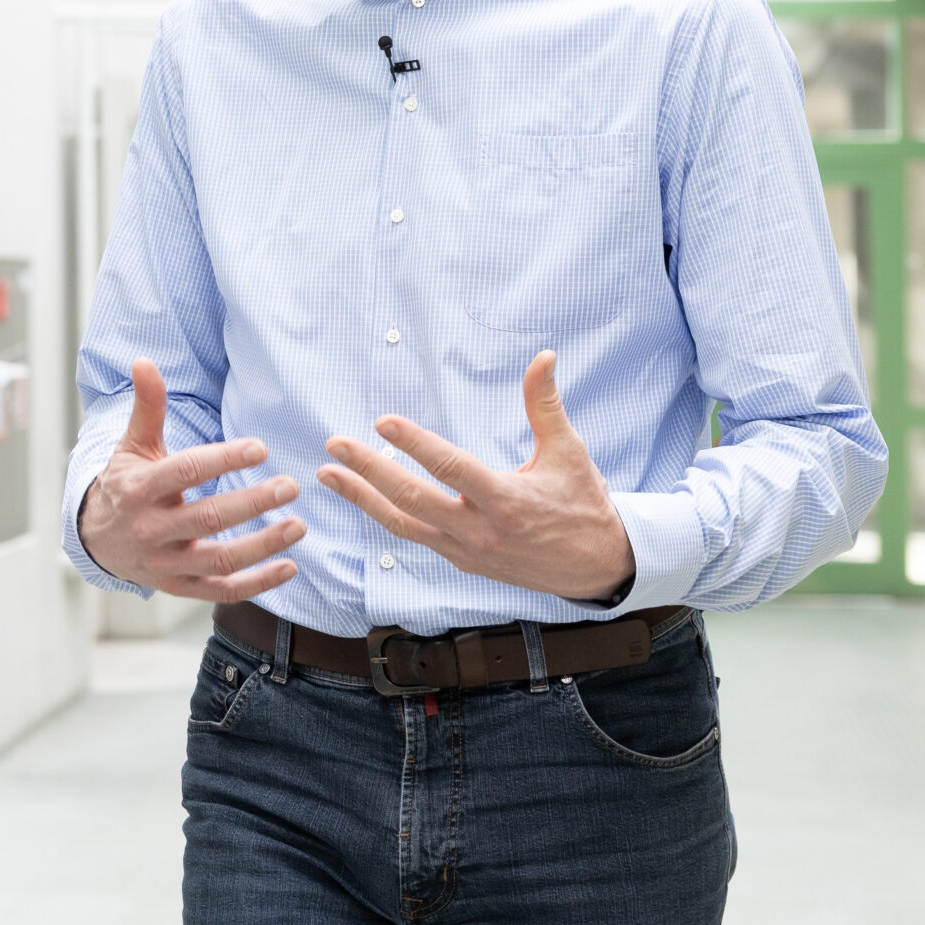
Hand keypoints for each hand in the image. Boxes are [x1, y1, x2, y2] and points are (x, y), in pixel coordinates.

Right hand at [76, 358, 304, 599]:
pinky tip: (289, 567)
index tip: (260, 448)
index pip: (185, 472)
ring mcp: (166, 562)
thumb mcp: (131, 445)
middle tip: (291, 486)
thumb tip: (144, 361)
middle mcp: (151, 529)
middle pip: (207, 518)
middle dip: (252, 503)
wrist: (96, 540)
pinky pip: (222, 590)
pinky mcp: (180, 586)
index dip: (224, 460)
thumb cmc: (124, 485)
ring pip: (219, 559)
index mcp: (139, 489)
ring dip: (263, 545)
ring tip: (298, 526)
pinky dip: (257, 584)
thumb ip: (146, 407)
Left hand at [317, 351, 635, 601]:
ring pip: (404, 525)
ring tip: (328, 474)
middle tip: (335, 446)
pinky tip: (362, 496)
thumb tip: (544, 356)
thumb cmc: (582, 503)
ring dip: (362, 498)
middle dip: (369, 472)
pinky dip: (385, 516)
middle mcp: (481, 531)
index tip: (382, 421)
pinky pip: (415, 538)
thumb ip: (545, 404)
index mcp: (508, 501)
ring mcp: (467, 552)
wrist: (596, 567)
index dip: (415, 444)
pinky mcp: (462, 563)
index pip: (451, 469)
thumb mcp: (569, 451)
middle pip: (413, 500)